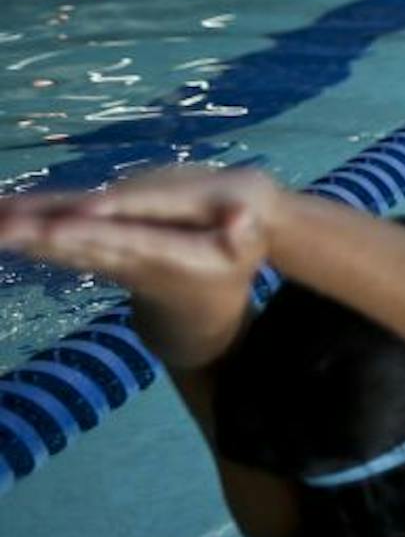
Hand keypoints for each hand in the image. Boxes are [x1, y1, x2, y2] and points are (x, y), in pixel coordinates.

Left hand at [0, 166, 274, 367]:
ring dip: (22, 237)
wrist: (200, 321)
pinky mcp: (92, 261)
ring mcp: (107, 264)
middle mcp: (129, 263)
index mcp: (165, 258)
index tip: (53, 226)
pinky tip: (4, 226)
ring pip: (60, 249)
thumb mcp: (248, 248)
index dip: (90, 233)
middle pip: (77, 246)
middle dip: (35, 235)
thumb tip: (246, 214)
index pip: (124, 241)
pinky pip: (56, 249)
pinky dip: (28, 238)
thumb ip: (245, 228)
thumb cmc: (229, 269)